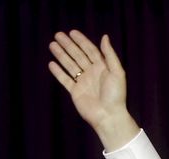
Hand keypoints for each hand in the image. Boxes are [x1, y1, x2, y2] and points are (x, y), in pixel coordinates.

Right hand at [48, 30, 138, 149]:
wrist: (109, 116)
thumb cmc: (116, 95)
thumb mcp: (117, 72)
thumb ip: (110, 54)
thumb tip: (104, 36)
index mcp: (102, 67)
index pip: (90, 50)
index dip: (81, 41)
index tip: (72, 32)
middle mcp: (91, 73)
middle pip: (78, 55)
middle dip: (68, 45)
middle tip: (58, 35)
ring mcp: (83, 82)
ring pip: (70, 65)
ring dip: (61, 55)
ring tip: (52, 45)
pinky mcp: (75, 92)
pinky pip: (65, 80)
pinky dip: (58, 72)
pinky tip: (51, 64)